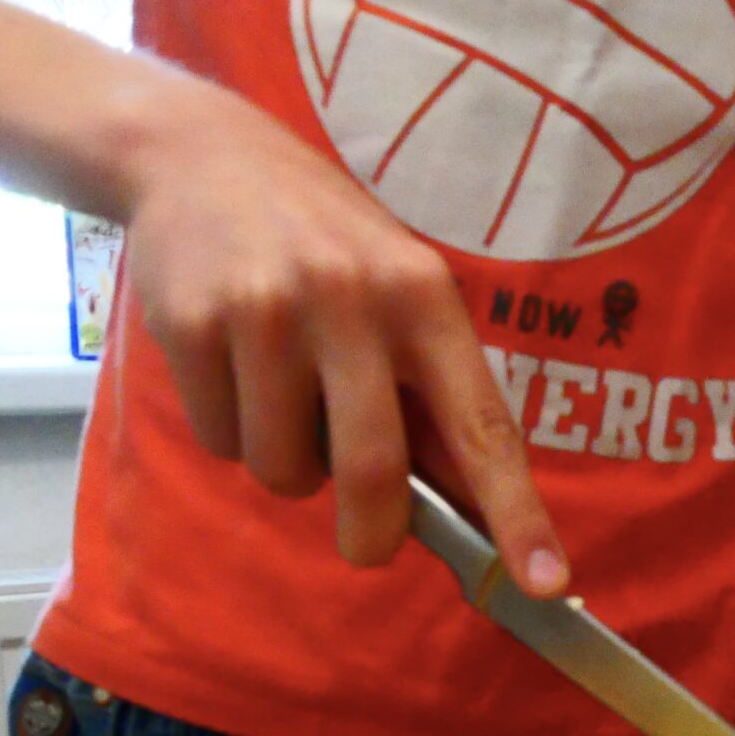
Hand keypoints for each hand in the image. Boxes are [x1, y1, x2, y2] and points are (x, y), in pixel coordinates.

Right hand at [121, 84, 565, 592]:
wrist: (198, 154)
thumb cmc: (322, 242)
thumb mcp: (399, 291)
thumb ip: (432, 394)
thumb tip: (476, 512)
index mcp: (424, 298)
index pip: (482, 426)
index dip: (516, 513)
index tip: (542, 581)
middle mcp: (351, 300)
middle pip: (372, 471)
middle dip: (372, 534)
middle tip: (367, 546)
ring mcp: (266, 310)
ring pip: (286, 469)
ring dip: (288, 467)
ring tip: (280, 398)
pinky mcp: (191, 325)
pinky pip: (223, 442)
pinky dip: (231, 434)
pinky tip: (231, 368)